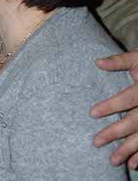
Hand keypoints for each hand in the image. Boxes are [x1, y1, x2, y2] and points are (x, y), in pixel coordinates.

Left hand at [91, 51, 137, 168]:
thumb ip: (120, 61)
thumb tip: (97, 62)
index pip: (127, 99)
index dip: (110, 106)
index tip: (91, 113)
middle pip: (134, 122)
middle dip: (115, 133)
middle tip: (96, 142)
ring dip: (129, 150)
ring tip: (113, 160)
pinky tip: (133, 163)